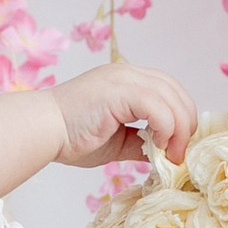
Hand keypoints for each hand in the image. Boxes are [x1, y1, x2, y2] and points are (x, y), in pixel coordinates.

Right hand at [48, 63, 196, 173]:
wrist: (42, 131)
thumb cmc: (70, 137)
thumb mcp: (117, 142)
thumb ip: (140, 142)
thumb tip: (164, 154)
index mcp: (127, 81)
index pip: (169, 91)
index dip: (181, 117)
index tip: (177, 147)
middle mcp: (127, 73)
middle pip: (175, 91)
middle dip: (186, 124)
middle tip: (178, 154)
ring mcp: (123, 78)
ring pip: (171, 97)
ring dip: (179, 129)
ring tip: (171, 154)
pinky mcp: (118, 90)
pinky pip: (157, 106)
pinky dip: (165, 126)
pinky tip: (157, 145)